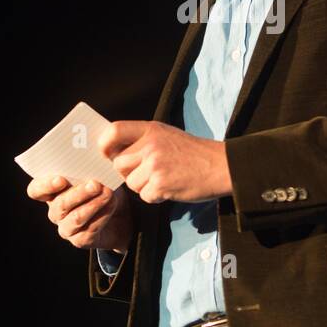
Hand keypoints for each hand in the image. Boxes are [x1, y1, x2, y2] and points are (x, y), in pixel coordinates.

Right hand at [27, 175, 133, 251]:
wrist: (122, 214)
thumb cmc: (104, 187)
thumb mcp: (98, 173)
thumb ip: (89, 165)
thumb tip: (91, 153)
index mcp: (52, 191)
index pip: (36, 190)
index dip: (45, 185)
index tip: (61, 179)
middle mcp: (55, 210)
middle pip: (60, 204)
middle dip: (79, 193)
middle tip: (95, 184)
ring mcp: (66, 227)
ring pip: (75, 218)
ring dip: (92, 204)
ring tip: (108, 193)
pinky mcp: (80, 240)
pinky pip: (89, 230)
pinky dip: (102, 215)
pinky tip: (112, 204)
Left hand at [97, 121, 231, 204]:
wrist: (221, 166)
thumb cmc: (194, 152)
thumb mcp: (167, 135)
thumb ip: (143, 140)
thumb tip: (115, 153)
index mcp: (151, 129)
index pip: (114, 130)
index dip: (104, 144)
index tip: (106, 153)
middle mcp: (150, 145)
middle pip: (119, 164)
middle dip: (129, 172)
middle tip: (147, 172)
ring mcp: (155, 165)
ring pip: (131, 183)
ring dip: (144, 187)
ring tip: (164, 179)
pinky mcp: (161, 185)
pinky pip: (144, 196)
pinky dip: (155, 196)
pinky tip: (170, 188)